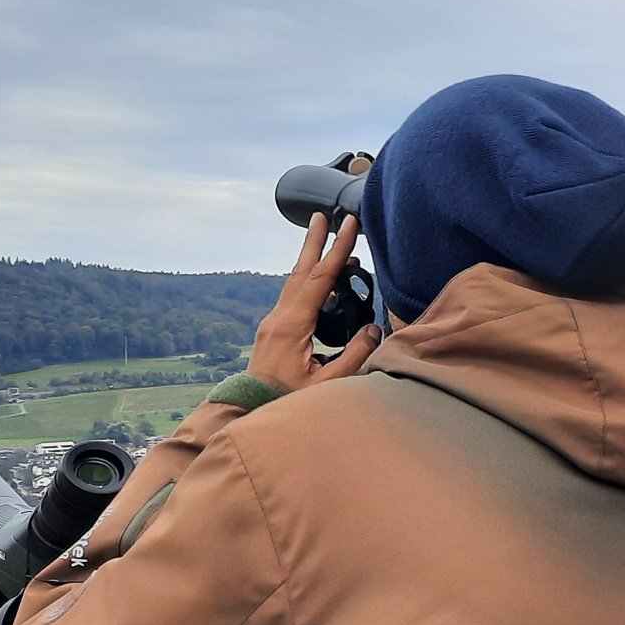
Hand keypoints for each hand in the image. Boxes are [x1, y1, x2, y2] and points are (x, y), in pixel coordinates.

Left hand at [248, 212, 382, 392]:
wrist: (250, 409)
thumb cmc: (287, 399)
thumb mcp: (327, 382)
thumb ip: (354, 354)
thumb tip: (374, 329)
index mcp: (292, 325)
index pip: (320, 279)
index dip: (336, 251)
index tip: (348, 226)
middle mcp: (279, 318)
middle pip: (301, 271)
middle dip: (314, 242)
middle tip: (322, 215)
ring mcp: (274, 323)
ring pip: (296, 282)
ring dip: (311, 259)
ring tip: (324, 240)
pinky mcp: (274, 331)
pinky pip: (294, 297)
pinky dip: (309, 281)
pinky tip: (320, 282)